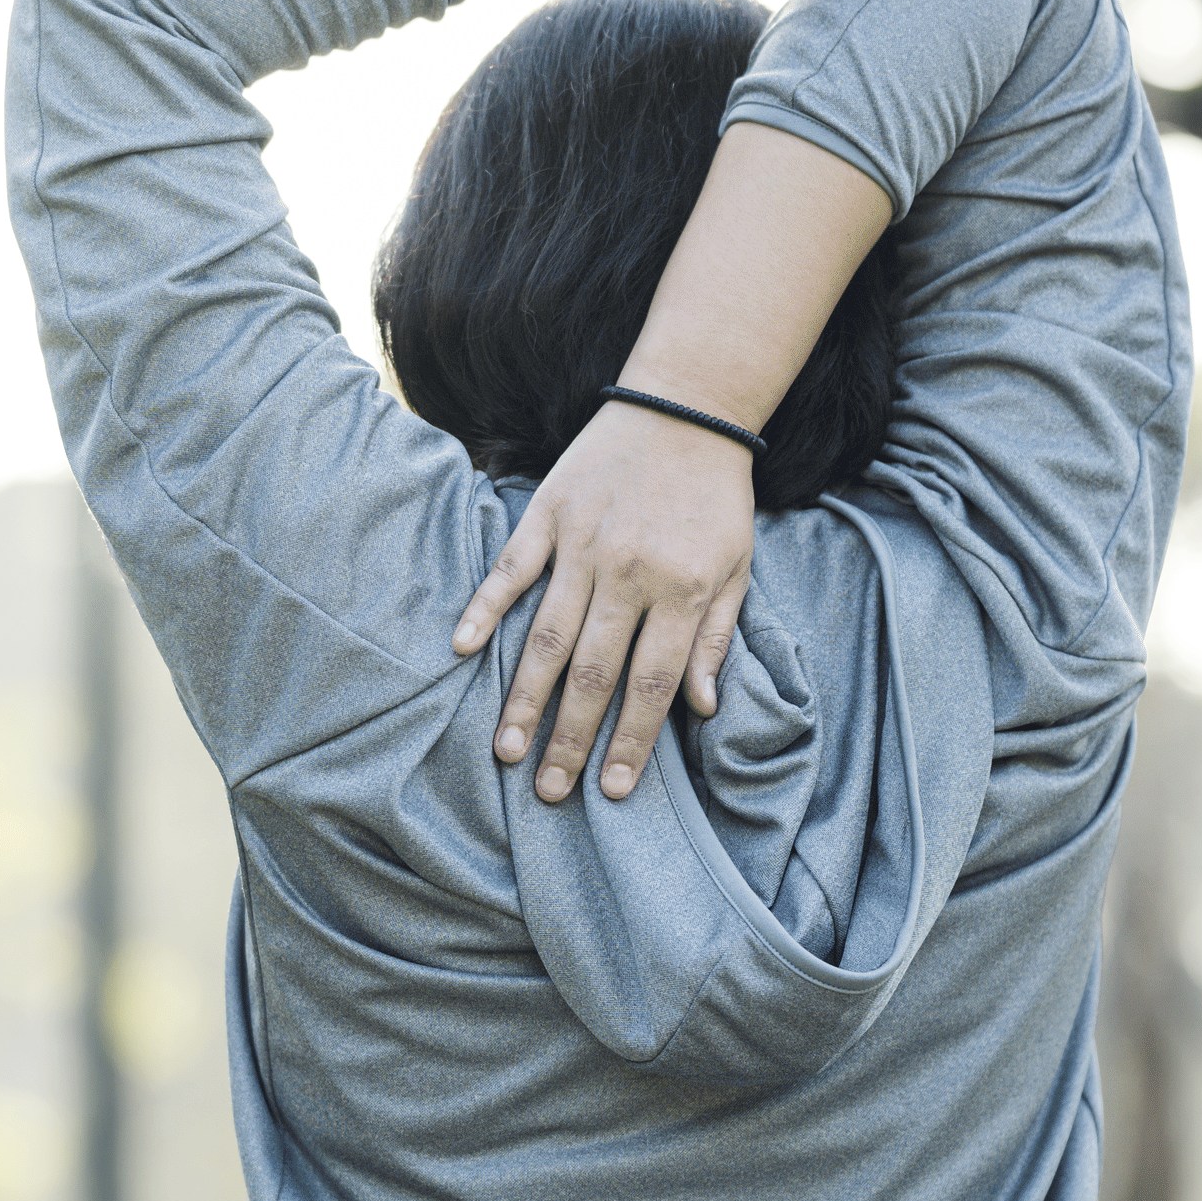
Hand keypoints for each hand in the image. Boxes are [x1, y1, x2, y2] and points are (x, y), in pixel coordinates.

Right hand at [452, 399, 757, 804]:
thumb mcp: (737, 568)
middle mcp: (629, 573)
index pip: (653, 685)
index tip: (611, 790)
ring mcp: (583, 544)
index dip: (632, 742)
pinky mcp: (548, 514)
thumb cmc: (715, 498)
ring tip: (507, 750)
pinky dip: (485, 607)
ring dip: (525, 698)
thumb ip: (718, 638)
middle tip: (549, 791)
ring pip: (547, 635)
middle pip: (593, 673)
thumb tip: (704, 708)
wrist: (686, 409)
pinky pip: (511, 569)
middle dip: (570, 738)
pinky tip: (465, 649)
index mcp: (682, 590)